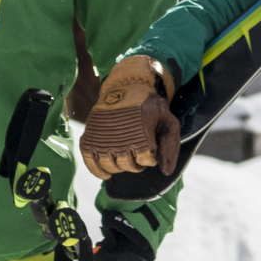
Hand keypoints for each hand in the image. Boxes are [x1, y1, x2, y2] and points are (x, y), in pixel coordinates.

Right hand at [77, 53, 176, 180]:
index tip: (150, 148)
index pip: (146, 161)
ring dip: (120, 167)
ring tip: (124, 159)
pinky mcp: (89, 137)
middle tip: (137, 153)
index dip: (151, 157)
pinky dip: (97, 171)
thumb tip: (166, 172)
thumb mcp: (168, 121)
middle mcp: (120, 139)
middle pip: (128, 166)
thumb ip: (170, 146)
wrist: (125, 87)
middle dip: (136, 163)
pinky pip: (90, 162)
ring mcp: (102, 139)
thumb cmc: (149, 107)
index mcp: (140, 135)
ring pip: (111, 166)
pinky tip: (106, 174)